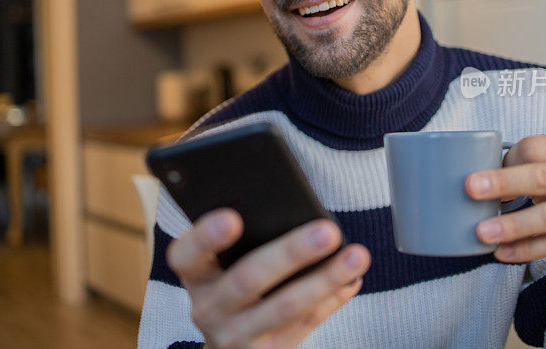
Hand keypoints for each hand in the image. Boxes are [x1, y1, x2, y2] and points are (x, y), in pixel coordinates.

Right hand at [167, 208, 370, 347]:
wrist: (228, 345)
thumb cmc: (231, 282)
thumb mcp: (221, 263)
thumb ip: (245, 238)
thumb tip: (296, 211)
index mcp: (194, 273)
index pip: (187, 254)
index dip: (206, 237)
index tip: (232, 218)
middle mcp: (208, 308)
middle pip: (247, 279)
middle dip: (291, 253)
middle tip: (328, 230)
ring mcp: (235, 336)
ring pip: (285, 307)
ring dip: (325, 279)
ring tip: (358, 255)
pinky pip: (305, 324)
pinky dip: (332, 298)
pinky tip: (352, 278)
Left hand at [465, 134, 545, 271]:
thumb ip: (535, 169)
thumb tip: (480, 181)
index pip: (535, 147)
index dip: (505, 162)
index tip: (479, 178)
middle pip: (541, 177)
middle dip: (503, 183)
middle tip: (469, 189)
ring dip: (512, 226)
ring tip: (481, 233)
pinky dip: (528, 249)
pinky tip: (504, 252)